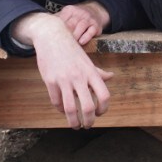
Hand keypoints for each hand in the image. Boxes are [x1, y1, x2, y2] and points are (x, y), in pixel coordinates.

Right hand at [14, 13, 114, 128]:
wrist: (52, 36)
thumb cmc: (71, 50)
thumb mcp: (87, 61)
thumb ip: (98, 72)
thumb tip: (111, 77)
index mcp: (91, 72)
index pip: (104, 95)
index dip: (104, 109)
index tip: (99, 113)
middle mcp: (79, 76)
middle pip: (87, 107)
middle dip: (89, 121)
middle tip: (88, 125)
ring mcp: (64, 79)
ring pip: (70, 109)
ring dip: (73, 122)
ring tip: (75, 125)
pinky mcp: (50, 80)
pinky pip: (56, 102)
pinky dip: (60, 110)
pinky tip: (62, 110)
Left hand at [56, 1, 109, 45]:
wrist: (95, 11)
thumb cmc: (76, 16)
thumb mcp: (67, 14)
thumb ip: (56, 20)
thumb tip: (40, 27)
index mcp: (69, 10)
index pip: (61, 19)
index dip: (57, 29)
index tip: (51, 38)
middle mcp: (79, 13)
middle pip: (71, 23)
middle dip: (66, 34)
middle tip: (60, 44)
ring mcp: (88, 19)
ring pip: (81, 26)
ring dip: (75, 36)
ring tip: (70, 45)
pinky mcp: (96, 25)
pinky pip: (91, 31)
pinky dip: (86, 37)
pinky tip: (81, 42)